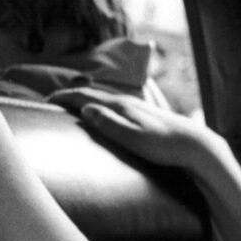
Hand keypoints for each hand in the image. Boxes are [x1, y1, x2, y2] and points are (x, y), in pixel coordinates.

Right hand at [51, 88, 224, 171]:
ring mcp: (136, 107)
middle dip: (70, 96)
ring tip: (70, 107)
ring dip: (84, 100)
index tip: (46, 102)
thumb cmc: (164, 146)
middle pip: (92, 94)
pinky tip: (101, 114)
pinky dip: (99, 106)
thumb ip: (109, 124)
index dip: (64, 97)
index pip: (84, 96)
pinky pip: (113, 106)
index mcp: (120, 106)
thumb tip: (85, 109)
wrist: (195, 146)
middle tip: (52, 103)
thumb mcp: (133, 139)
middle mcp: (127, 102)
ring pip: (103, 98)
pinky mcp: (143, 116)